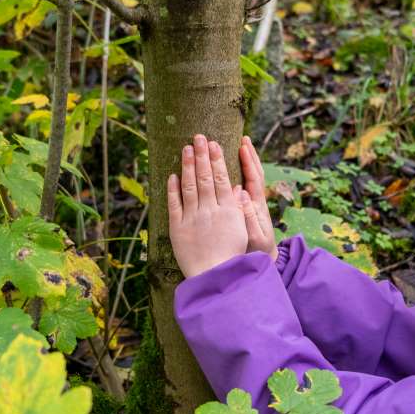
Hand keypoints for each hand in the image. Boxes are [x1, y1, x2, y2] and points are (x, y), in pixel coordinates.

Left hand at [167, 135, 248, 277]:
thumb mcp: (241, 230)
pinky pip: (174, 204)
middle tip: (198, 137)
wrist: (215, 277)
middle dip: (201, 155)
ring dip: (187, 165)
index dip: (216, 160)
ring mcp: (192, 218)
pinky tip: (173, 175)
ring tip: (186, 148)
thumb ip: (238, 208)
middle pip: (204, 177)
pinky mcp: (178, 228)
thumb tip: (238, 188)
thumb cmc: (232, 256)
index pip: (221, 178)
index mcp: (228, 210)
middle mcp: (210, 210)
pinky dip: (173, 189)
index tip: (214, 145)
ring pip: (189, 186)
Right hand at [238, 136, 278, 259]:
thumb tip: (243, 194)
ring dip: (247, 161)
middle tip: (243, 137)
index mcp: (258, 205)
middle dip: (250, 155)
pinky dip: (242, 172)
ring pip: (252, 177)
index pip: (254, 178)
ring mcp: (253, 203)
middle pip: (255, 173)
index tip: (243, 146)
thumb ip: (249, 217)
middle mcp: (256, 201)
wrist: (263, 260)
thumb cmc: (258, 250)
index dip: (250, 162)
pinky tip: (233, 165)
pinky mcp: (248, 207)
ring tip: (241, 144)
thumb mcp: (254, 237)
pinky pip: (245, 185)